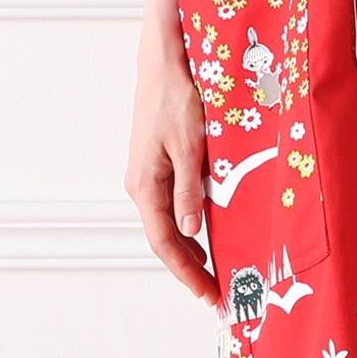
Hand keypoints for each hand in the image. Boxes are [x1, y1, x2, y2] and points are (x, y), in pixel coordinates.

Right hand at [124, 37, 218, 305]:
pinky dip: (187, 225)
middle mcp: (141, 185)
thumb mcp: (191, 146)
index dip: (187, 273)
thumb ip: (189, 190)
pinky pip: (170, 205)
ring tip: (213, 270)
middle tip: (216, 291)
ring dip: (188, 248)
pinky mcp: (156, 163)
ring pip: (167, 223)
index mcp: (145, 185)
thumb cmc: (178, 98)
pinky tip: (204, 231)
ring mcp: (146, 174)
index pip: (165, 243)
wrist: (163, 62)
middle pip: (164, 238)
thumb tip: (191, 233)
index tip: (208, 295)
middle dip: (189, 268)